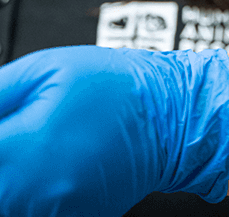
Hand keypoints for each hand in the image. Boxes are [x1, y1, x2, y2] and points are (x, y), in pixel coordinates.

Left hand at [0, 45, 228, 215]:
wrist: (169, 117)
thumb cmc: (116, 87)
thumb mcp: (47, 68)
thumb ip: (1, 91)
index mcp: (22, 149)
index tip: (2, 126)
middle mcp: (34, 192)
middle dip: (2, 159)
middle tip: (17, 136)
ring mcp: (53, 212)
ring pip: (10, 203)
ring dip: (13, 178)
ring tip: (36, 145)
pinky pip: (34, 210)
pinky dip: (32, 192)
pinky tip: (51, 164)